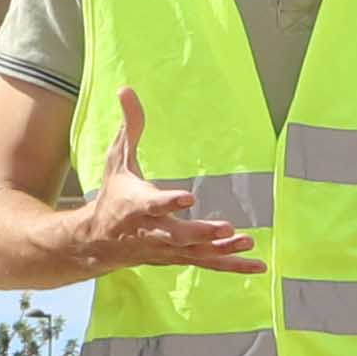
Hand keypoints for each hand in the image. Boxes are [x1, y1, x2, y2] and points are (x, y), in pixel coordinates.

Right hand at [70, 91, 256, 273]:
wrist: (99, 240)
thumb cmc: (114, 195)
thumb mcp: (118, 160)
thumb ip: (130, 127)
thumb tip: (126, 89)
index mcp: (138, 205)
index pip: (154, 205)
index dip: (169, 202)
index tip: (188, 197)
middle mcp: (153, 231)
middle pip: (178, 234)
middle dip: (201, 232)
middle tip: (225, 228)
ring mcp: (168, 248)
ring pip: (196, 252)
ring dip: (222, 250)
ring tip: (247, 242)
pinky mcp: (179, 257)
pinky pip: (208, 263)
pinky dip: (232, 266)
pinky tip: (257, 266)